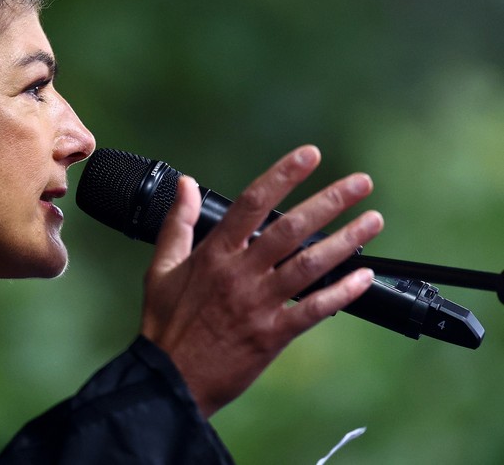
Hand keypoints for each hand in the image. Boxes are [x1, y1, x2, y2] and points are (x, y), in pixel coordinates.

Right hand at [140, 145, 382, 416]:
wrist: (169, 378)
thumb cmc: (166, 324)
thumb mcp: (161, 267)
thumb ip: (177, 222)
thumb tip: (186, 184)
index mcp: (214, 254)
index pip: (253, 203)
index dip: (283, 175)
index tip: (310, 155)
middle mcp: (240, 273)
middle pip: (291, 228)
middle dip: (330, 201)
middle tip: (361, 182)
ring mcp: (258, 304)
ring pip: (310, 265)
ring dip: (347, 241)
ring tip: (373, 221)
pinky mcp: (272, 335)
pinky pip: (314, 310)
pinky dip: (341, 293)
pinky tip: (364, 278)